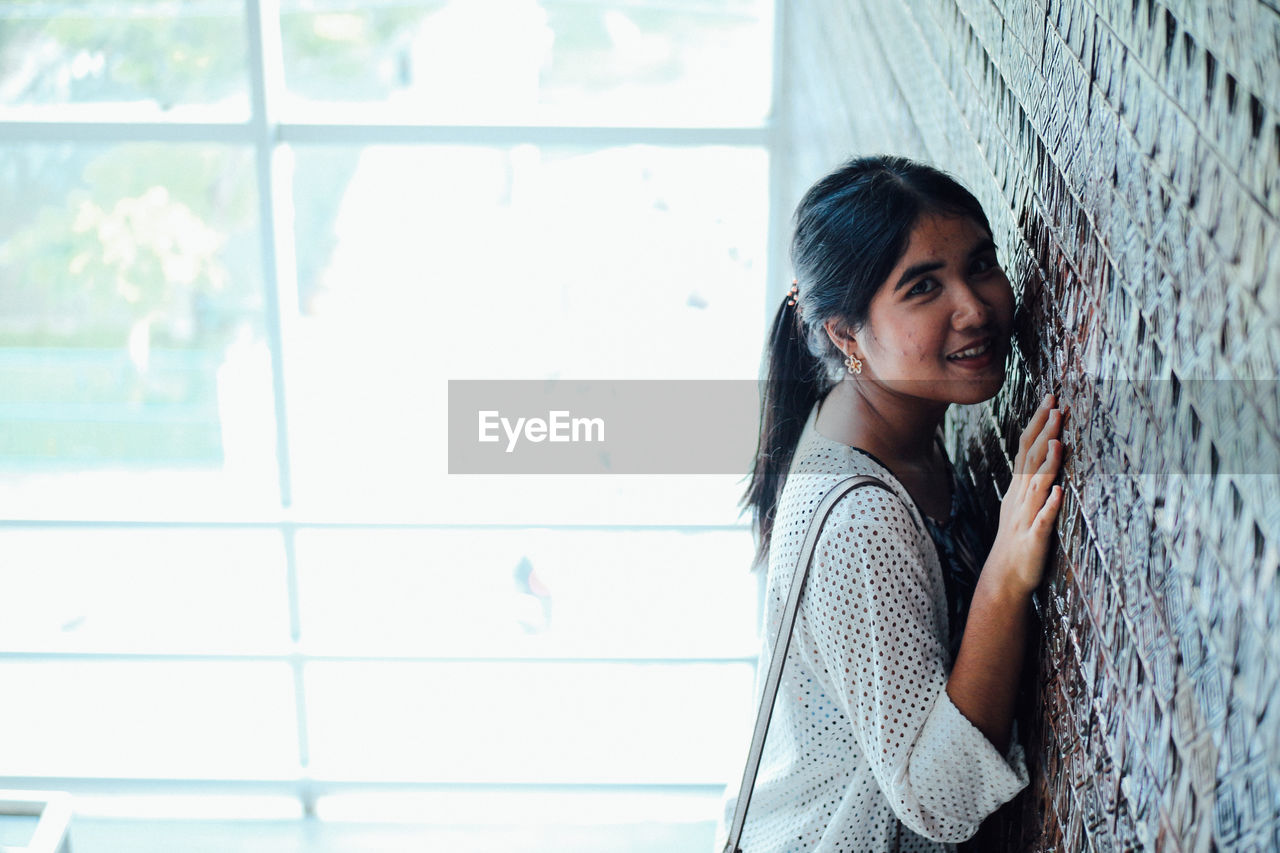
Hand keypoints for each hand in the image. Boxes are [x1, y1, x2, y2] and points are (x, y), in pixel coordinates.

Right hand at [988, 392, 1065, 594]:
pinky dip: (1049, 505)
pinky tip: (1058, 492)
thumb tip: (1046, 452)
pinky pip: (1043, 520)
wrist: (1005, 578)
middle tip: (1056, 406)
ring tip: (1059, 441)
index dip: (1038, 423)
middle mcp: (1021, 498)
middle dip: (1044, 432)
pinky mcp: (1034, 539)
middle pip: (1031, 459)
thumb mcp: (1024, 505)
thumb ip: (1034, 480)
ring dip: (1047, 463)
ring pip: (1036, 485)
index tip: (1051, 399)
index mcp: (1019, 488)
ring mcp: (1027, 517)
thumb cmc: (1020, 541)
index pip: (1027, 447)